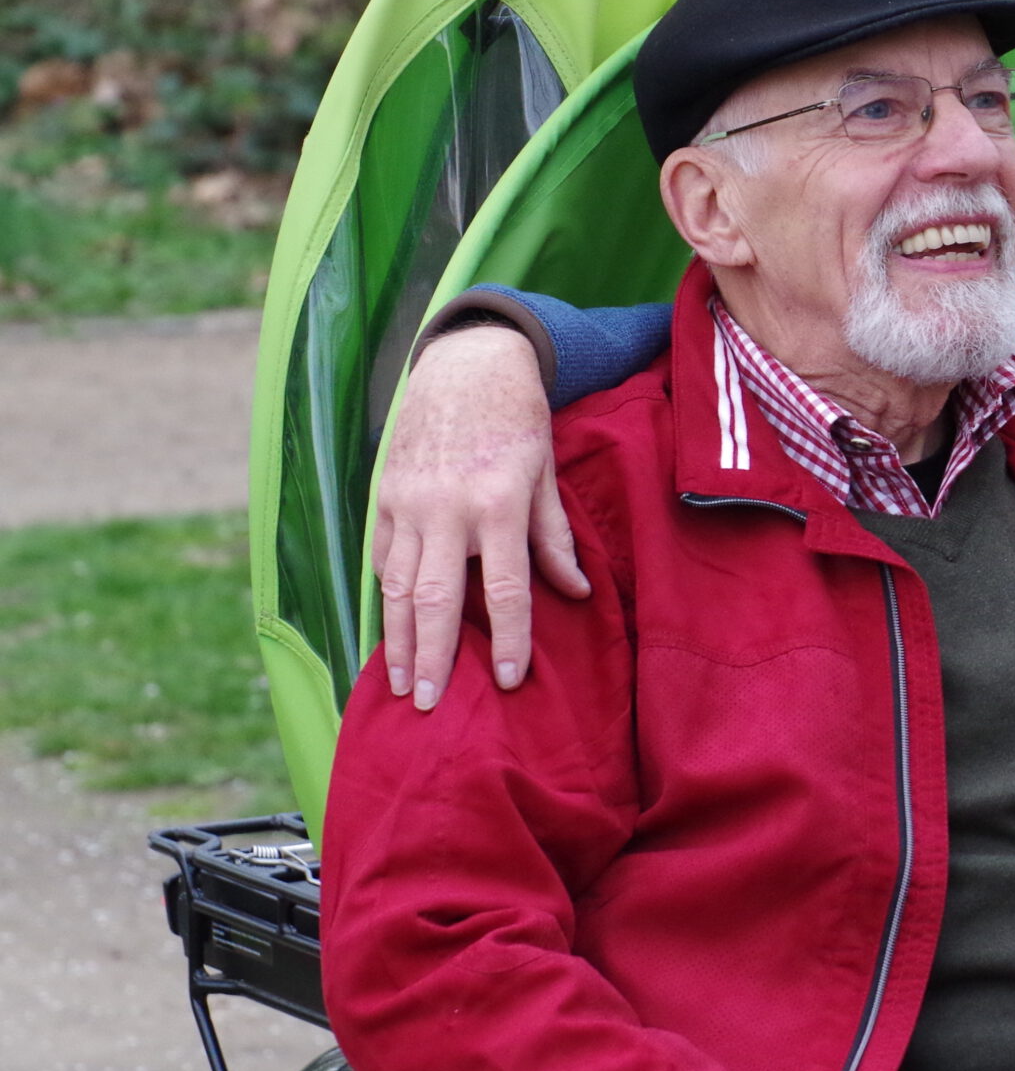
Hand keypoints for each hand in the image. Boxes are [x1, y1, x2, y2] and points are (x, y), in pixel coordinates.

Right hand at [371, 325, 587, 708]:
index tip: (508, 680)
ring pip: (395, 586)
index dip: (508, 637)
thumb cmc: (517, 420)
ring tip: (399, 685)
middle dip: (431, 657)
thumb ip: (555, 538)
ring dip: (396, 640)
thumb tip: (578, 592)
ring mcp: (408, 504)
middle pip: (434, 598)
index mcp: (497, 504)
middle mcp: (447, 509)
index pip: (504, 588)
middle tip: (429, 706)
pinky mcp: (385, 497)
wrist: (465, 365)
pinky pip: (380, 558)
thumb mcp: (546, 475)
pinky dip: (382, 600)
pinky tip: (387, 634)